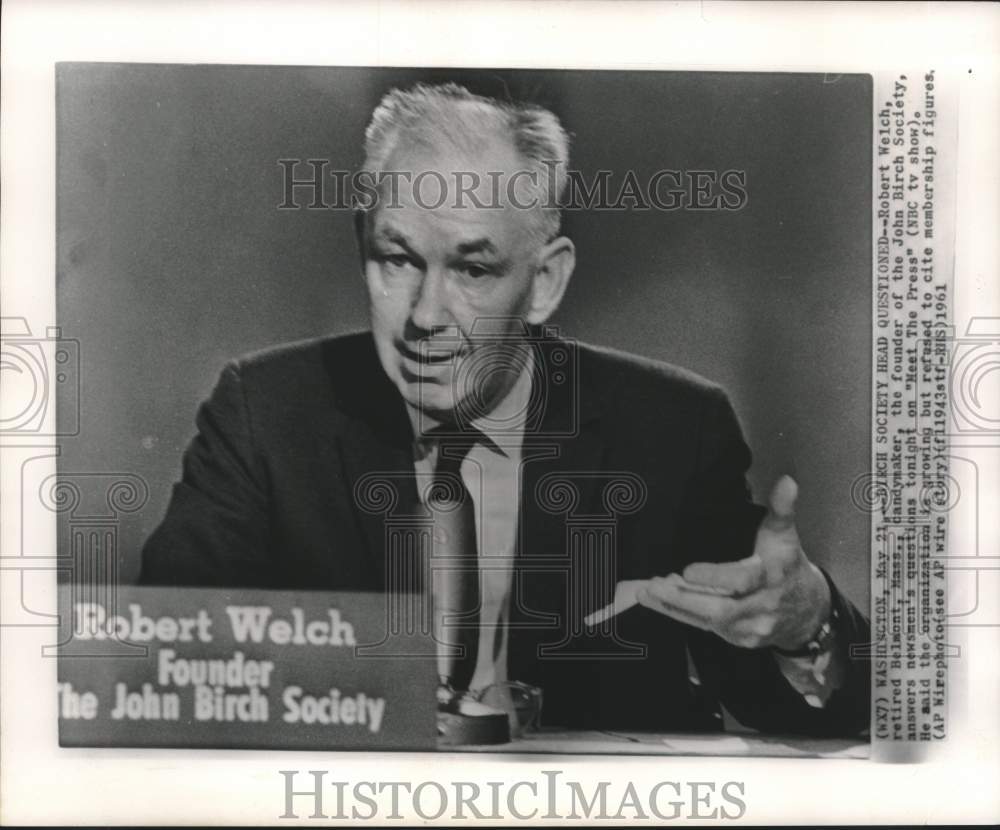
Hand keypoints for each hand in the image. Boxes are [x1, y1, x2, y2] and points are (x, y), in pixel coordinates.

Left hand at [638, 475, 830, 650]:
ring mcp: (750, 628)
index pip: (742, 580)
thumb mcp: (784, 535)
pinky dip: (683, 613)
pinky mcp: (739, 639)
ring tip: (647, 591)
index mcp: (771, 576)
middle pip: (719, 609)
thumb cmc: (788, 567)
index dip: (714, 577)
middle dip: (682, 599)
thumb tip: (786, 481)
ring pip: (707, 621)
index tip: (686, 570)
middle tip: (651, 586)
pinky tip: (662, 599)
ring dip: (674, 606)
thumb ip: (781, 508)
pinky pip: (705, 628)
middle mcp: (761, 606)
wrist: (808, 612)